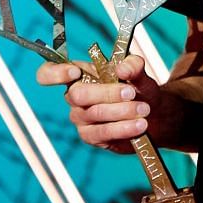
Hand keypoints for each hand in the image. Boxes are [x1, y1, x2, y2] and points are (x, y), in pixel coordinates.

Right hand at [35, 54, 163, 153]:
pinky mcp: (91, 137)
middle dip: (107, 93)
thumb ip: (133, 65)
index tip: (74, 72)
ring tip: (144, 109)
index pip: (48, 73)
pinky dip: (123, 128)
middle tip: (132, 93)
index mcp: (79, 75)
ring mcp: (81, 118)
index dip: (54, 73)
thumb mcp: (138, 72)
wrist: (153, 114)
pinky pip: (103, 133)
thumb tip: (122, 68)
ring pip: (94, 114)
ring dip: (122, 111)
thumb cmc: (139, 88)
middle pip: (77, 94)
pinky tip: (139, 125)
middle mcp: (75, 96)